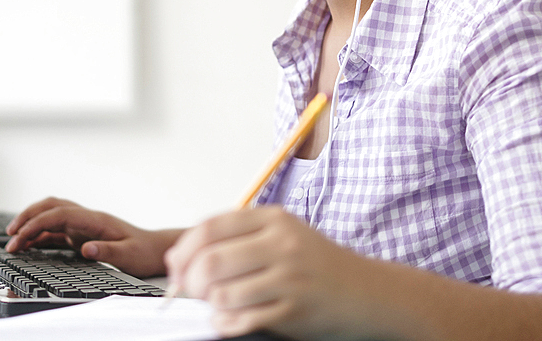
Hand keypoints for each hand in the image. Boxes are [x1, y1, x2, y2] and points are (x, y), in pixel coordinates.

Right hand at [4, 197, 182, 277]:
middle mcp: (87, 218)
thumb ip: (107, 252)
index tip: (20, 237)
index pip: (59, 215)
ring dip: (32, 222)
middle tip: (9, 234)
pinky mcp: (82, 234)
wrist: (156, 249)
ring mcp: (84, 225)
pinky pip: (56, 230)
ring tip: (13, 239)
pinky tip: (30, 244)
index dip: (37, 223)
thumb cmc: (144, 252)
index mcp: (96, 219)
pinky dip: (40, 234)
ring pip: (51, 215)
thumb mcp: (129, 255)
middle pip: (51, 207)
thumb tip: (85, 248)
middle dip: (28, 216)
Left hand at [164, 206, 383, 339]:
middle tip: (187, 290)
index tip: (175, 266)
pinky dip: (225, 322)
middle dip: (189, 280)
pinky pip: (242, 320)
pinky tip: (229, 319)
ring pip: (223, 293)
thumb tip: (179, 255)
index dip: (184, 249)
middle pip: (211, 260)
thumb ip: (236, 238)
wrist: (367, 293)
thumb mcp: (282, 234)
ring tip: (215, 304)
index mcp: (274, 219)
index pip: (211, 227)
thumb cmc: (317, 264)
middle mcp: (282, 244)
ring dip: (208, 304)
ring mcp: (289, 279)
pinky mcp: (293, 311)